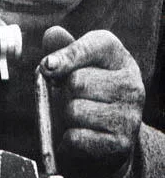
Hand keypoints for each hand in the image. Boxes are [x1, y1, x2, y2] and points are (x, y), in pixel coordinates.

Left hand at [39, 26, 144, 177]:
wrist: (111, 136)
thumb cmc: (87, 92)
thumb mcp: (77, 66)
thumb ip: (63, 49)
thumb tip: (52, 34)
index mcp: (117, 56)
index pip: (90, 47)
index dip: (65, 57)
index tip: (47, 66)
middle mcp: (131, 83)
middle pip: (76, 82)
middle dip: (62, 93)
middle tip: (70, 99)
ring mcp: (130, 114)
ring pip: (74, 111)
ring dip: (65, 117)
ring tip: (77, 117)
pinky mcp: (121, 143)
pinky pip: (76, 137)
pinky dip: (68, 139)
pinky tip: (79, 135)